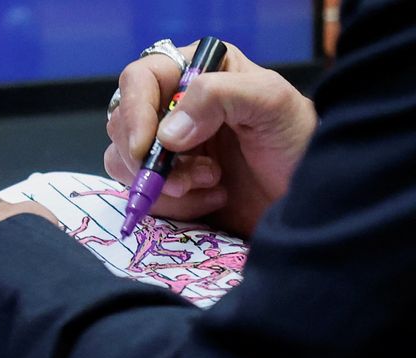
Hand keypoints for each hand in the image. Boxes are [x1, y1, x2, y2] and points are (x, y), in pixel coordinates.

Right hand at [106, 40, 316, 236]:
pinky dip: (174, 205)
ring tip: (212, 184)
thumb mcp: (271, 103)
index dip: (135, 111)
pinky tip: (213, 200)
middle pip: (121, 123)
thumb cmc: (299, 143)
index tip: (146, 147)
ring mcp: (168, 149)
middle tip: (186, 178)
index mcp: (196, 73)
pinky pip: (143, 195)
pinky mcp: (169, 186)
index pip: (140, 80)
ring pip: (124, 162)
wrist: (313, 203)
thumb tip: (167, 133)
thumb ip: (219, 96)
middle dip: (149, 157)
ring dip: (163, 183)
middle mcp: (174, 108)